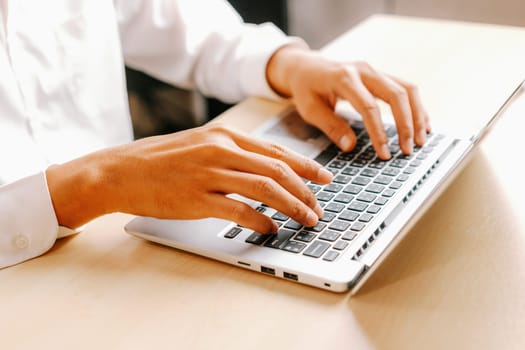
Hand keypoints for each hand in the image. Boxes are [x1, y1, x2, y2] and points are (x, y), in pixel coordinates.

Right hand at [46, 124, 332, 232]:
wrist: (120, 171)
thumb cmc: (159, 160)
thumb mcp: (198, 145)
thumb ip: (230, 153)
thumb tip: (263, 169)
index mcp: (224, 136)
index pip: (275, 151)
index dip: (305, 166)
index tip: (324, 178)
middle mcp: (220, 150)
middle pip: (277, 170)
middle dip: (305, 190)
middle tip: (319, 206)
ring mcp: (209, 174)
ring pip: (265, 189)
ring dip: (292, 206)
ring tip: (306, 219)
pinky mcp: (198, 198)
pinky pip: (240, 210)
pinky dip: (261, 221)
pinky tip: (271, 229)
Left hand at [266, 45, 430, 158]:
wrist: (305, 66)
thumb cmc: (306, 88)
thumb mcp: (310, 109)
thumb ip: (330, 126)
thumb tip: (350, 146)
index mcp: (344, 78)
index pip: (368, 107)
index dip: (378, 132)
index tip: (384, 154)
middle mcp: (363, 70)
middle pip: (395, 95)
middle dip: (405, 124)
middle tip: (408, 150)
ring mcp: (374, 71)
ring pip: (406, 89)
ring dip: (417, 115)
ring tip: (421, 140)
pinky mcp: (380, 75)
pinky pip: (405, 88)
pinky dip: (416, 106)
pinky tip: (423, 124)